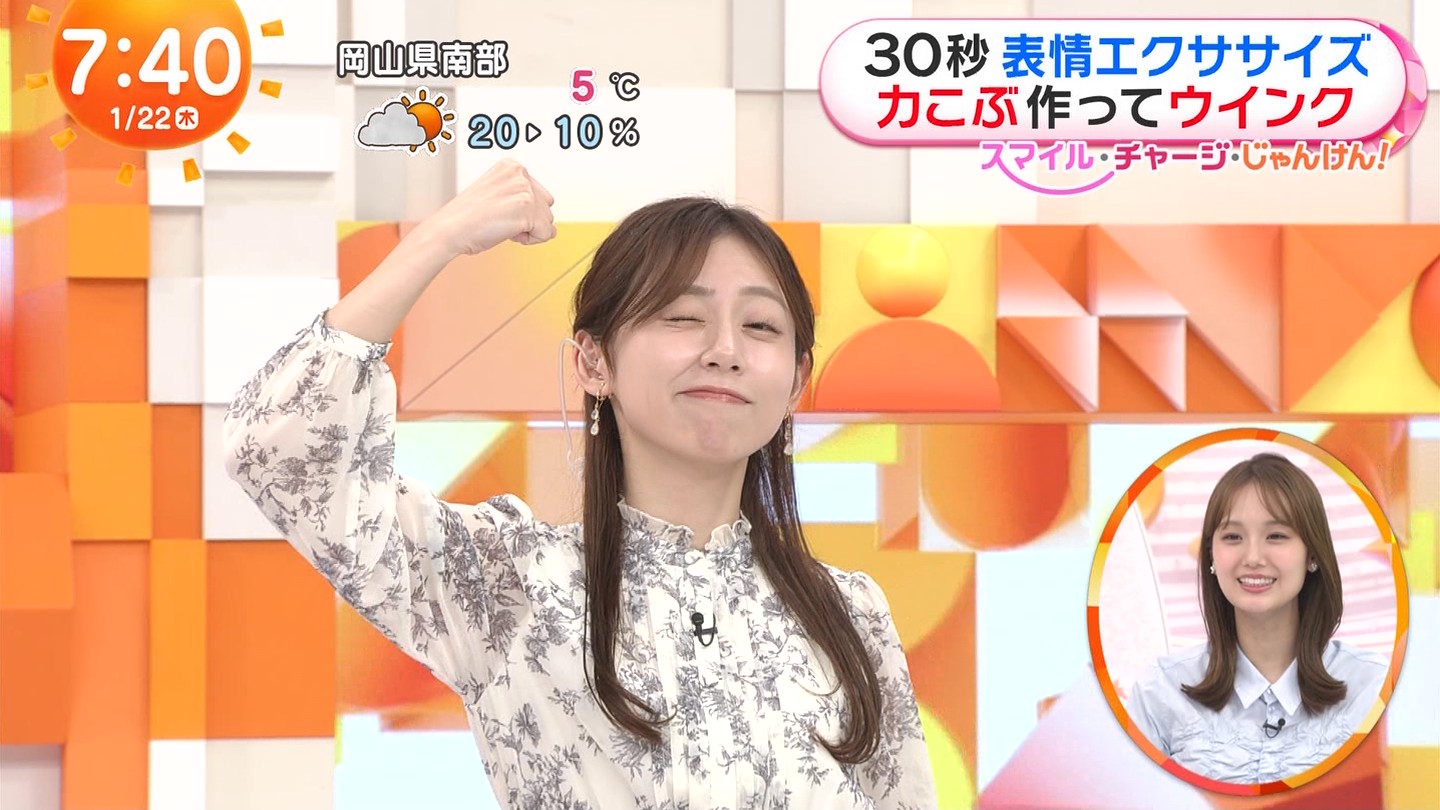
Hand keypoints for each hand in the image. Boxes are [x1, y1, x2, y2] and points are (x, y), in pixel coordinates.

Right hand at [423, 159, 555, 256]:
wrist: (449, 230)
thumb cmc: (467, 218)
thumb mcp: (497, 193)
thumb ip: (518, 194)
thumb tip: (544, 214)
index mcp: (512, 166)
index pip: (539, 194)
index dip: (522, 211)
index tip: (500, 211)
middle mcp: (520, 174)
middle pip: (547, 206)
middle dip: (529, 220)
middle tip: (501, 221)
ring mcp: (525, 190)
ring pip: (548, 221)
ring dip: (528, 230)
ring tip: (502, 226)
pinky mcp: (527, 210)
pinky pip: (546, 234)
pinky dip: (531, 241)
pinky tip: (508, 234)